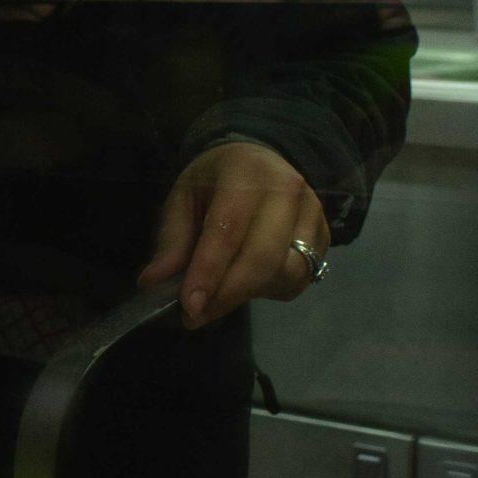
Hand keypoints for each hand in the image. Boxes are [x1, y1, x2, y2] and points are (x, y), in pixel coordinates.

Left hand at [139, 141, 329, 327]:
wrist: (259, 160)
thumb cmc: (215, 182)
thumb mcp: (183, 198)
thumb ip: (172, 241)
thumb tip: (153, 282)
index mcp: (246, 173)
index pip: (228, 229)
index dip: (209, 272)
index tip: (189, 307)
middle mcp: (287, 191)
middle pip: (263, 257)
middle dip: (228, 294)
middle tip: (196, 316)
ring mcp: (313, 214)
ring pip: (287, 273)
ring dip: (249, 294)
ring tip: (219, 296)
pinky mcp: (325, 237)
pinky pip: (300, 279)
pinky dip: (269, 291)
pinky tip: (247, 284)